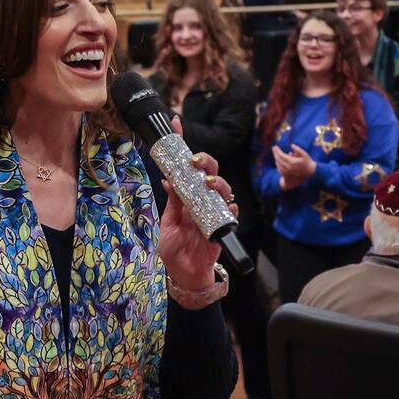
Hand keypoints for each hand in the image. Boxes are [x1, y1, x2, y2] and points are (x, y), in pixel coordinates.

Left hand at [159, 118, 234, 290]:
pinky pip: (230, 210)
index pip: (184, 166)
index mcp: (185, 196)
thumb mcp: (168, 224)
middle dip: (205, 161)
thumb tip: (169, 178)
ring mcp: (213, 210)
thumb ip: (173, 203)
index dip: (181, 145)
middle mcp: (200, 199)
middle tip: (194, 162)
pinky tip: (226, 204)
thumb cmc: (175, 250)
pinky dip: (229, 205)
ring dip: (216, 181)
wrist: (186, 275)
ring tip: (207, 184)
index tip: (175, 123)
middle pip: (208, 171)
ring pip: (222, 187)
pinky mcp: (223, 225)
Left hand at [272, 144, 314, 189]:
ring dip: (276, 158)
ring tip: (275, 153)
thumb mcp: (304, 154)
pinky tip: (277, 160)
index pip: (281, 155)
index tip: (275, 146)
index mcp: (292, 162)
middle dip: (275, 153)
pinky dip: (278, 164)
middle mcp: (288, 167)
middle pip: (278, 159)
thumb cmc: (308, 161)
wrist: (310, 171)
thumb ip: (297, 149)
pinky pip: (280, 168)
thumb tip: (291, 145)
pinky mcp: (288, 173)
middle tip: (273, 148)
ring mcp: (287, 171)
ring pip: (278, 164)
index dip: (277, 150)